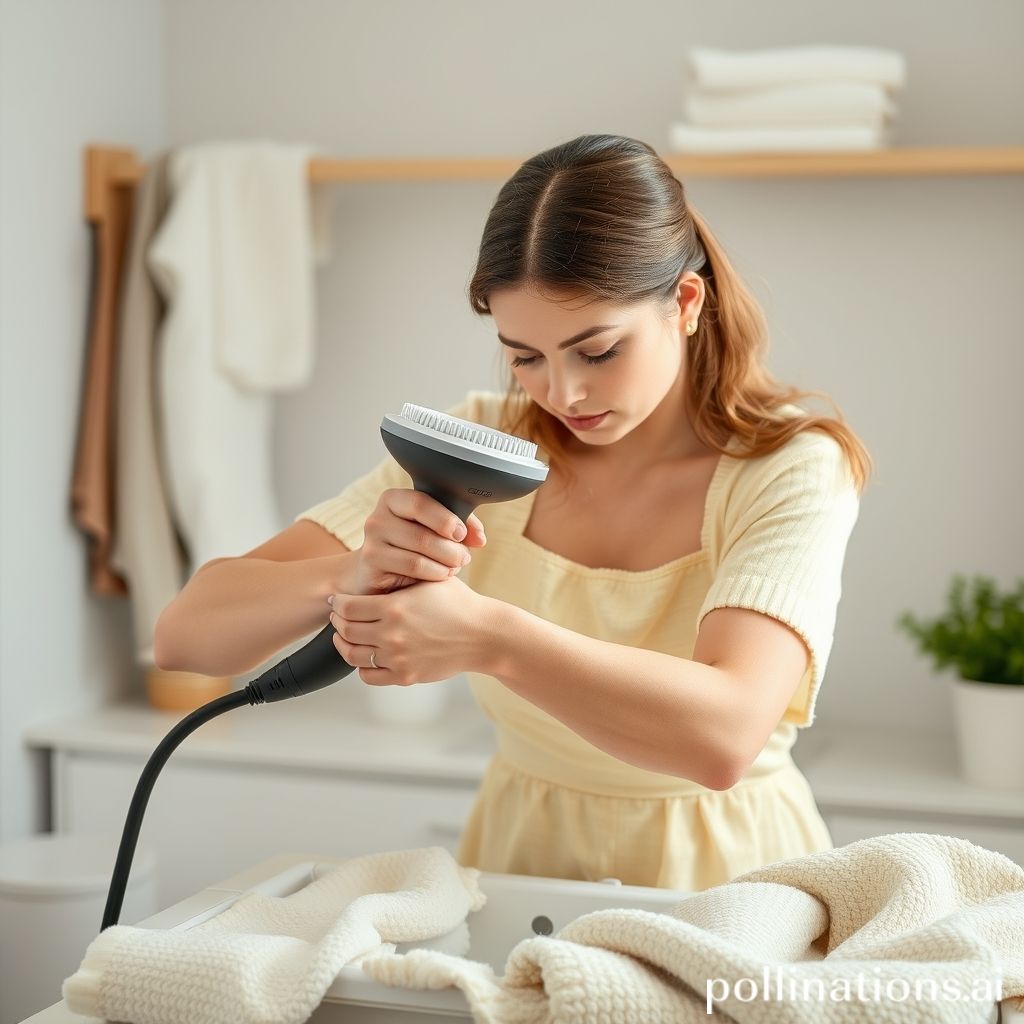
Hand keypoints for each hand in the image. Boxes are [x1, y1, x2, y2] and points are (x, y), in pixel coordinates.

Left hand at [329, 576, 491, 684]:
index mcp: (394, 608)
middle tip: (339, 616)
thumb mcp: (429, 580)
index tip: (337, 600)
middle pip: (346, 631)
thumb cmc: (459, 604)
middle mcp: (391, 635)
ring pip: (353, 655)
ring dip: (345, 645)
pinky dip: (362, 666)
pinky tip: (367, 654)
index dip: (338, 602)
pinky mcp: (405, 676)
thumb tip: (376, 564)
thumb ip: (401, 576)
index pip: (346, 607)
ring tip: (347, 636)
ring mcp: (397, 658)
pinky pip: (368, 675)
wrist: (483, 635)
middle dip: (338, 622)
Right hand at [353, 489, 486, 593]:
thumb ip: (460, 526)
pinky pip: (413, 568)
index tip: (461, 533)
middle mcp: (377, 518)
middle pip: (422, 533)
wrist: (377, 574)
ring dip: (446, 562)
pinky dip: (435, 573)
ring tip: (456, 566)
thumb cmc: (412, 547)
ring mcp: (371, 543)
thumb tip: (479, 538)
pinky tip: (443, 574)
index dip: (446, 519)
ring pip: (419, 553)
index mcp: (393, 500)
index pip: (420, 502)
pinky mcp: (372, 566)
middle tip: (465, 556)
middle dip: (451, 548)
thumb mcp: (435, 530)